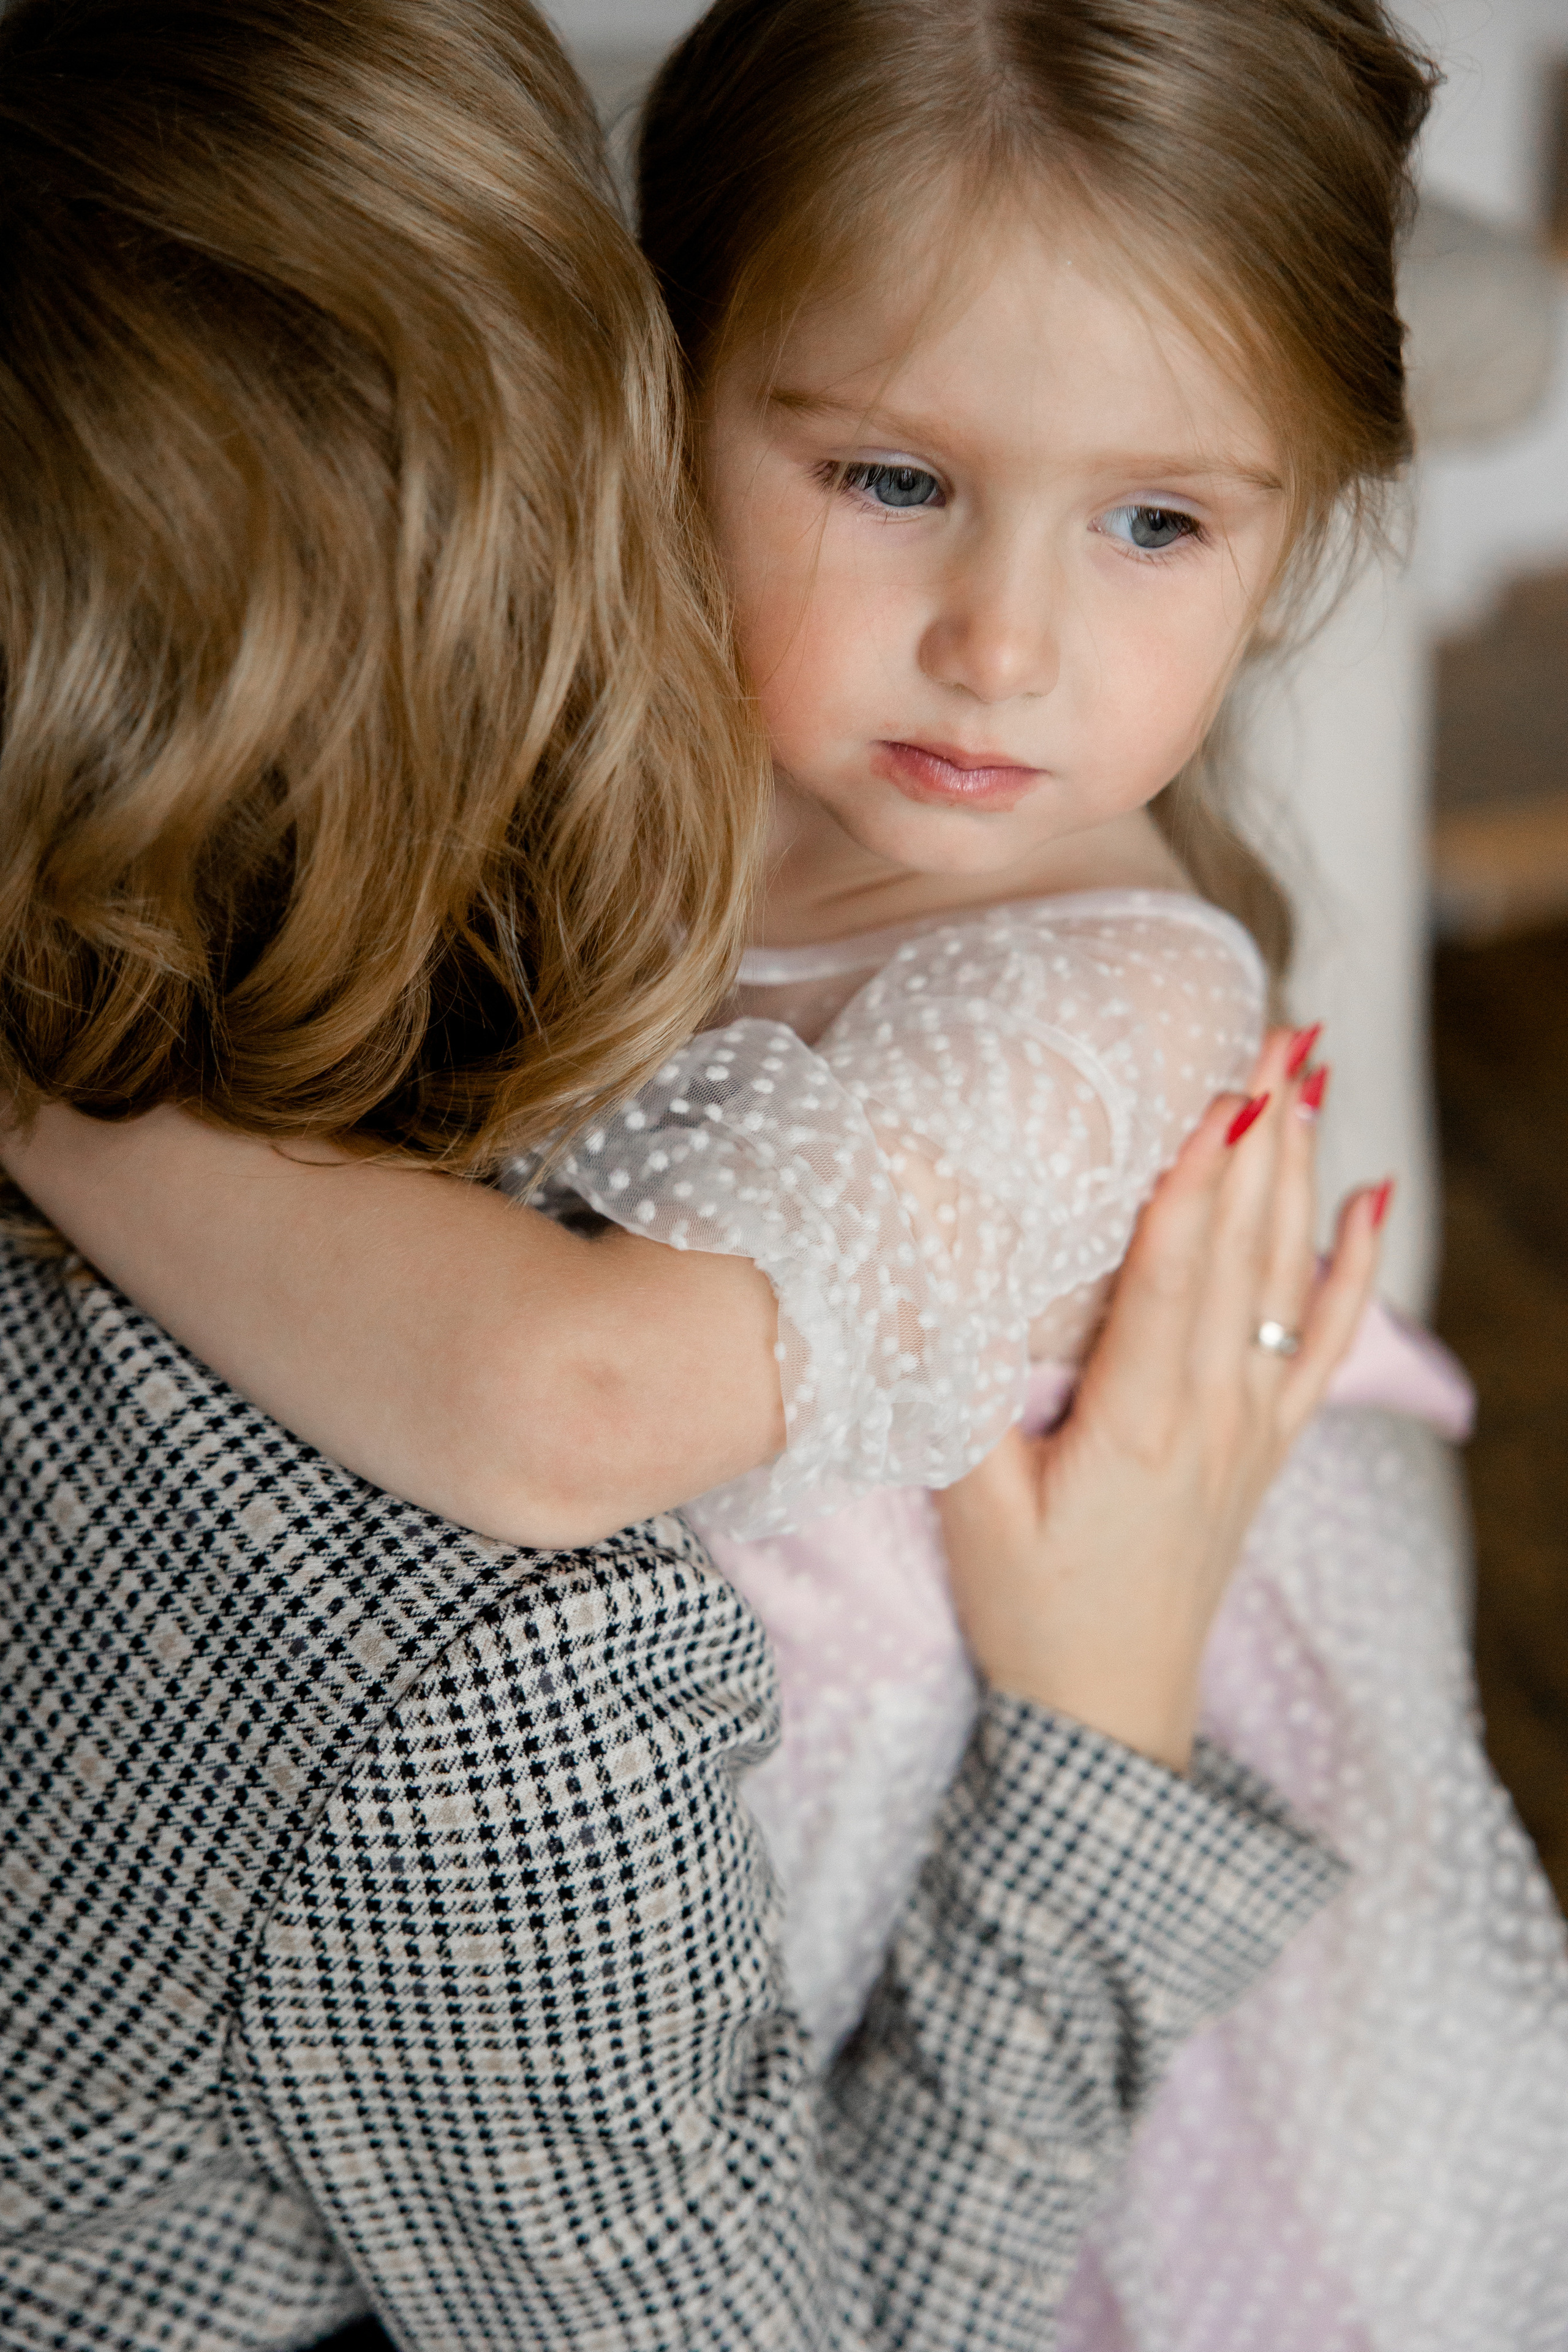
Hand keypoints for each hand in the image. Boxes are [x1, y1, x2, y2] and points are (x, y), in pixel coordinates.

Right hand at [936, 1027, 1385, 1772]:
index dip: (1197, 1180)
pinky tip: (1370, 1202)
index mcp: (1137, 1423)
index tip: (1218, 1092)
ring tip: (1307, 1076)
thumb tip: (946, 1285)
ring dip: (1301, 1173)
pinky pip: (1324, 1344)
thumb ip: (963, 1401)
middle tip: (1277, 1034)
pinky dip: (1353, 1270)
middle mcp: (1213, 1413)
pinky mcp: (1266, 1444)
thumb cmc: (1031, 1611)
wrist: (1107, 1714)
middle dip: (1263, 1136)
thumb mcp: (972, 1511)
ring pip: (1287, 1278)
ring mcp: (1252, 1428)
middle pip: (1246, 1252)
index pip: (1175, 1275)